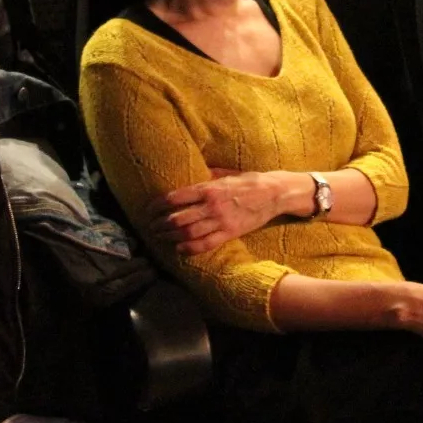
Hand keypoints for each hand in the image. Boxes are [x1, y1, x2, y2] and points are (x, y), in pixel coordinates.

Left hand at [152, 168, 300, 255]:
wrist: (274, 193)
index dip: (157, 205)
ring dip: (170, 237)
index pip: (175, 198)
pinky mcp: (230, 233)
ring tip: (160, 237)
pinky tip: (179, 248)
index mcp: (209, 188)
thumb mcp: (225, 174)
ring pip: (188, 233)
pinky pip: (205, 244)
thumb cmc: (248, 181)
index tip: (148, 209)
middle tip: (149, 226)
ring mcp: (221, 221)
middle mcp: (212, 205)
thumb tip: (189, 174)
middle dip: (160, 224)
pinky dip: (189, 248)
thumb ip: (207, 177)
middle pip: (177, 218)